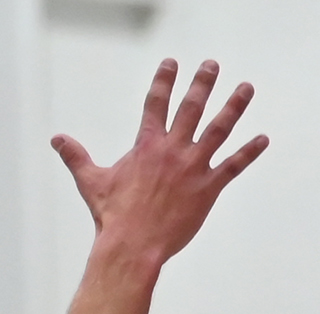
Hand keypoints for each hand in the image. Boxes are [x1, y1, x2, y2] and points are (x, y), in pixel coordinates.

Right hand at [51, 59, 265, 264]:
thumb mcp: (91, 181)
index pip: (156, 103)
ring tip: (246, 88)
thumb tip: (56, 139)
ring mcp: (192, 168)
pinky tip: (263, 139)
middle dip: (202, 83)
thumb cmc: (113, 215)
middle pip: (191, 107)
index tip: (172, 63)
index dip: (164, 81)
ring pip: (218, 130)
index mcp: (146, 145)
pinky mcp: (208, 189)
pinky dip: (249, 152)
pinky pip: (233, 166)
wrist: (133, 244)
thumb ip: (76, 156)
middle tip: (212, 65)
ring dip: (233, 107)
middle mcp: (172, 150)